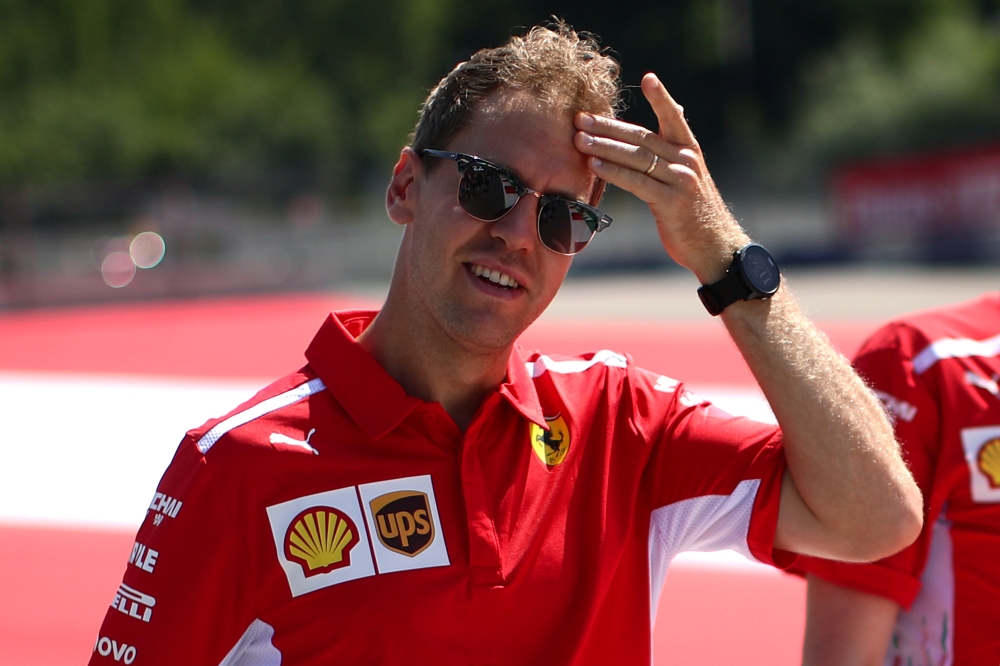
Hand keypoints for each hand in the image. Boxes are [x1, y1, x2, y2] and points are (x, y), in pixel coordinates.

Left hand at [574, 72, 747, 283]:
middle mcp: (687, 160)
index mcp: (690, 151)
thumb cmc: (694, 211)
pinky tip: (593, 165)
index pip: (673, 117)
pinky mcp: (671, 202)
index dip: (661, 98)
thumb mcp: (689, 175)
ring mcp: (680, 180)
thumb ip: (676, 147)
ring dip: (604, 147)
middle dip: (608, 127)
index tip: (647, 78)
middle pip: (641, 137)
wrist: (714, 245)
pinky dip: (613, 172)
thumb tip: (676, 110)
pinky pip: (636, 182)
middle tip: (580, 118)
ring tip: (578, 139)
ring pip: (636, 158)